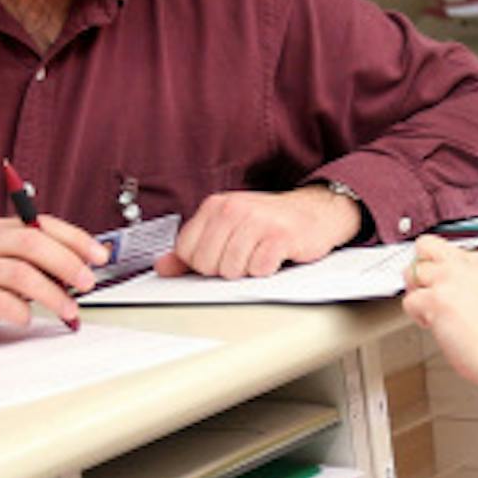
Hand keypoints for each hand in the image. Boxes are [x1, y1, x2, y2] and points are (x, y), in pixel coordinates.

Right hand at [0, 215, 105, 345]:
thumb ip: (28, 260)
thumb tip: (77, 271)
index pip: (42, 224)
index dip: (76, 239)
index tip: (100, 256)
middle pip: (33, 243)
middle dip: (68, 263)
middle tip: (88, 283)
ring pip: (20, 273)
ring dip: (52, 293)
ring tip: (68, 310)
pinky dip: (20, 311)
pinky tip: (27, 319)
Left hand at [157, 184, 360, 279]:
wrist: (314, 212)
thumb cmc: (268, 222)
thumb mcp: (227, 228)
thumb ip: (193, 248)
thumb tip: (163, 267)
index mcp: (215, 206)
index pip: (186, 250)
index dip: (201, 264)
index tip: (220, 256)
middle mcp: (234, 209)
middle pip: (207, 264)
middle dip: (224, 270)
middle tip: (244, 257)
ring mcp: (257, 221)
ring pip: (231, 270)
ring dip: (247, 271)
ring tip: (259, 256)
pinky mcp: (280, 236)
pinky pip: (259, 269)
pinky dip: (266, 271)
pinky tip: (274, 257)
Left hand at [399, 236, 477, 392]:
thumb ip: (466, 279)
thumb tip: (440, 279)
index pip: (446, 247)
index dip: (439, 267)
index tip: (442, 281)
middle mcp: (464, 265)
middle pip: (425, 246)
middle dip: (420, 267)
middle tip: (427, 288)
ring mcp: (448, 280)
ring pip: (412, 272)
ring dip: (417, 293)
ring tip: (434, 310)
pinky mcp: (434, 299)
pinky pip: (409, 301)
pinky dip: (417, 316)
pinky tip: (435, 324)